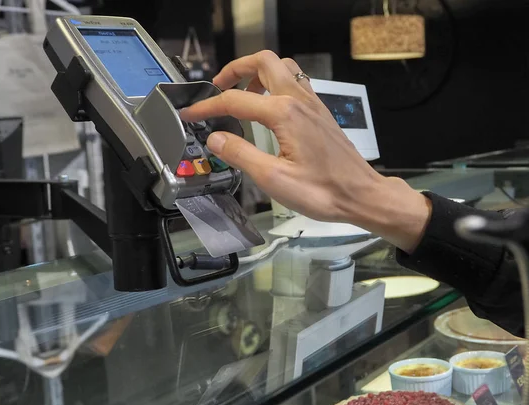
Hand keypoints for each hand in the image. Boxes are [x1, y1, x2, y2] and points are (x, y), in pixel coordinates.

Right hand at [181, 51, 431, 251]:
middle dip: (236, 69)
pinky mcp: (320, 113)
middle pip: (263, 62)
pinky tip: (268, 109)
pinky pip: (295, 83)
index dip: (208, 106)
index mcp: (284, 114)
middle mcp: (299, 100)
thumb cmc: (322, 191)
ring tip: (242, 95)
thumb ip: (240, 154)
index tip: (190, 113)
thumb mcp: (273, 178)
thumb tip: (215, 138)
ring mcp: (312, 104)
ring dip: (257, 73)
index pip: (236, 101)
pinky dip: (275, 84)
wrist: (360, 195)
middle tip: (218, 88)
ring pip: (282, 67)